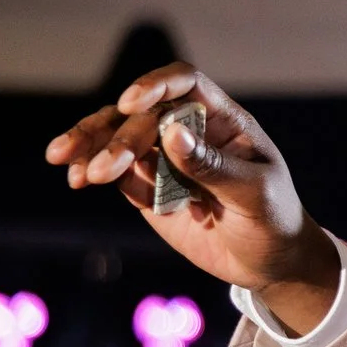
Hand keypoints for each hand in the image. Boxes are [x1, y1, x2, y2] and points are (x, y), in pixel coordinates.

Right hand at [46, 63, 337, 299]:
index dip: (155, 85)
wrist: (268, 263)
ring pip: (116, 136)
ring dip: (90, 147)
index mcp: (223, 121)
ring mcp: (165, 157)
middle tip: (105, 172)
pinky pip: (116, 171)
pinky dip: (95, 172)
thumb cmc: (274, 222)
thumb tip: (173, 132)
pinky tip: (81, 181)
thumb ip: (213, 166)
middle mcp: (189, 130)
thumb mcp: (254, 196)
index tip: (130, 103)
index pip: (185, 82)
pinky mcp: (147, 184)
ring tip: (72, 169)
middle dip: (118, 139)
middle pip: (141, 115)